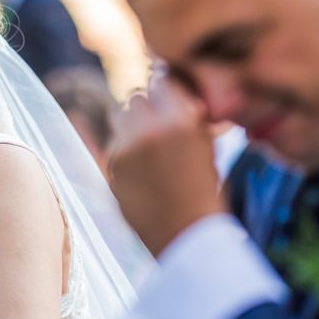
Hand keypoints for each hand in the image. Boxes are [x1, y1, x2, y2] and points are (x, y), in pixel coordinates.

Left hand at [109, 74, 225, 255]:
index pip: (162, 82)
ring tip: (147, 144)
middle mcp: (148, 129)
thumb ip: (190, 117)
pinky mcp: (110, 166)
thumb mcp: (207, 146)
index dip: (165, 88)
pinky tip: (140, 166)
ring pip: (119, 116)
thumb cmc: (206, 191)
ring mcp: (125, 148)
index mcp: (180, 121)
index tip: (166, 94)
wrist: (186, 236)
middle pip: (136, 97)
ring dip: (131, 124)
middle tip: (157, 122)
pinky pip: (114, 143)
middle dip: (146, 107)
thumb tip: (179, 96)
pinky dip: (124, 148)